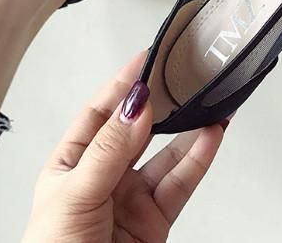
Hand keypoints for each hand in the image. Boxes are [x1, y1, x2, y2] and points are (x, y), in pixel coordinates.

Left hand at [22, 52, 226, 241]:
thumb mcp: (75, 196)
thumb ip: (109, 151)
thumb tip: (134, 106)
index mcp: (70, 164)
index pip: (98, 113)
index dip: (121, 85)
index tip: (144, 60)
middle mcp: (102, 176)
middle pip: (135, 129)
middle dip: (158, 103)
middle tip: (180, 76)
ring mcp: (130, 198)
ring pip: (164, 154)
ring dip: (187, 129)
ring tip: (206, 101)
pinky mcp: (155, 221)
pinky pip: (180, 183)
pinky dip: (199, 158)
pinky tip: (211, 134)